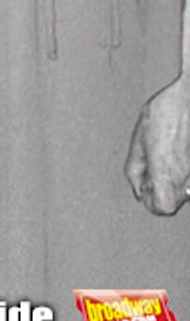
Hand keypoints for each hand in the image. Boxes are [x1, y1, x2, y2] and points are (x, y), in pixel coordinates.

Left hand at [125, 76, 189, 215]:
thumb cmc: (165, 113)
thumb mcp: (138, 140)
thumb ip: (135, 168)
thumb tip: (137, 188)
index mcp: (165, 172)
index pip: (163, 208)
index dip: (150, 200)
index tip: (143, 185)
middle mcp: (187, 177)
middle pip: (174, 200)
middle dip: (161, 188)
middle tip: (153, 166)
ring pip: (185, 190)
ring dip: (174, 180)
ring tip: (166, 155)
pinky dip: (183, 170)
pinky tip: (178, 153)